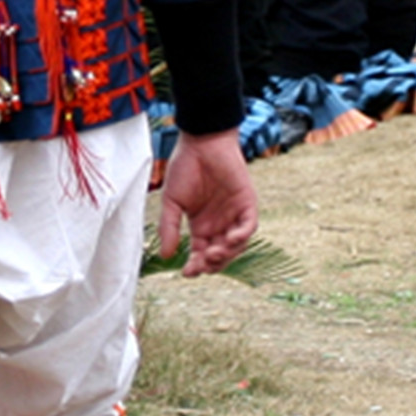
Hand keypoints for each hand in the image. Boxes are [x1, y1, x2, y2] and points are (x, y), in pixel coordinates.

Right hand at [157, 129, 256, 276]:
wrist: (201, 142)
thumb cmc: (185, 167)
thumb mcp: (172, 202)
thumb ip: (170, 227)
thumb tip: (166, 256)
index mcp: (201, 226)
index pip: (201, 254)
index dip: (195, 266)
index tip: (186, 273)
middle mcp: (219, 223)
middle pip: (220, 254)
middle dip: (212, 264)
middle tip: (200, 265)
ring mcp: (234, 214)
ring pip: (236, 245)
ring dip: (226, 254)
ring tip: (212, 253)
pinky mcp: (247, 202)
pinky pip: (249, 226)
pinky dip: (242, 236)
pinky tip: (229, 240)